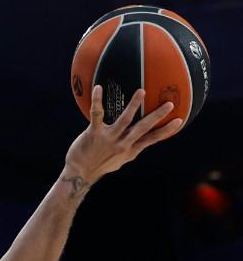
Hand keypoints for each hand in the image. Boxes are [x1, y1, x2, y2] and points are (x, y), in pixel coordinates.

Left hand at [64, 86, 181, 183]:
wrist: (80, 173)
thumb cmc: (101, 164)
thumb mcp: (122, 159)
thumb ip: (133, 148)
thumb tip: (144, 140)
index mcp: (131, 149)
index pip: (152, 138)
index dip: (167, 130)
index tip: (179, 120)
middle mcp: (122, 144)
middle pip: (143, 128)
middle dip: (156, 116)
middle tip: (169, 103)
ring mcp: (109, 138)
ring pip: (124, 120)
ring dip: (133, 105)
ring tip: (141, 92)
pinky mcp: (94, 133)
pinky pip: (97, 114)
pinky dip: (97, 100)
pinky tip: (98, 88)